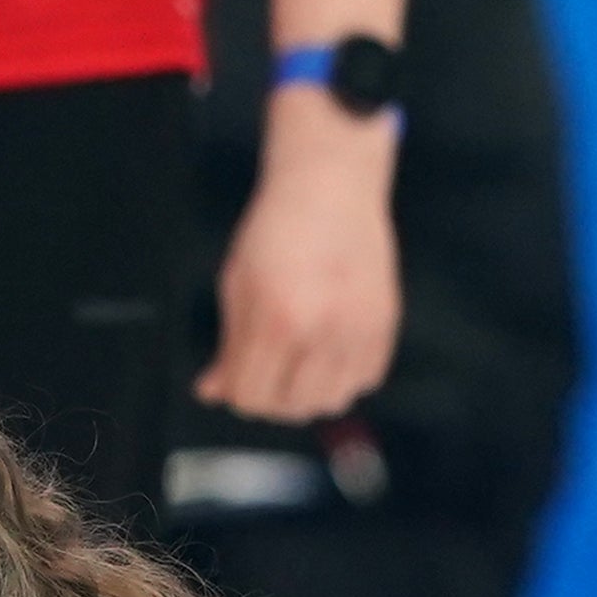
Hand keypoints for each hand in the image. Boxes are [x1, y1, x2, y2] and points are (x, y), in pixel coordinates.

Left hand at [201, 124, 398, 421]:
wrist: (329, 187)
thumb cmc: (274, 231)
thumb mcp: (237, 285)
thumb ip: (229, 346)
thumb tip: (211, 393)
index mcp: (275, 322)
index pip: (251, 398)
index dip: (237, 393)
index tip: (238, 376)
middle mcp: (320, 332)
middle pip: (290, 408)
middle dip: (271, 397)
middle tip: (266, 370)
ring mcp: (358, 330)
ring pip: (330, 402)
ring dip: (309, 392)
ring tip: (298, 361)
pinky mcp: (385, 324)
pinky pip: (364, 380)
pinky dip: (344, 376)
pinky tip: (328, 348)